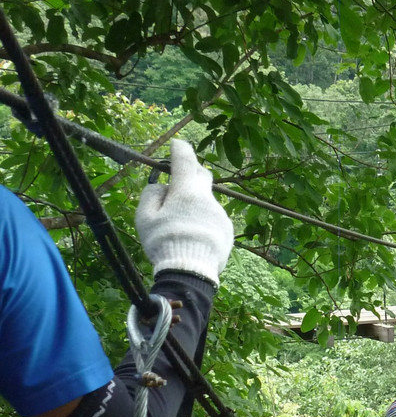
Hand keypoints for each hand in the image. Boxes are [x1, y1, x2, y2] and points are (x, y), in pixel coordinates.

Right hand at [136, 139, 233, 286]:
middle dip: (191, 171)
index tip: (177, 144)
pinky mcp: (228, 229)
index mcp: (187, 191)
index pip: (185, 160)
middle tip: (180, 176)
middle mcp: (208, 198)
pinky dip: (203, 219)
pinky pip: (213, 218)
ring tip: (180, 222)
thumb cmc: (163, 242)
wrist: (190, 272)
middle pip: (202, 175)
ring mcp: (221, 214)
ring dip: (195, 203)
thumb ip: (152, 195)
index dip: (180, 149)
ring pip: (206, 201)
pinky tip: (193, 235)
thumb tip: (162, 187)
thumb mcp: (145, 217)